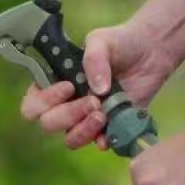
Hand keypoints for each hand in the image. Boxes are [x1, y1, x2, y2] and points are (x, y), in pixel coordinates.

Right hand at [20, 23, 176, 148]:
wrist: (152, 50)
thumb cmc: (119, 43)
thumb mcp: (101, 40)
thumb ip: (93, 59)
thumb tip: (97, 89)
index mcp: (53, 84)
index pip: (32, 105)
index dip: (45, 101)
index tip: (68, 86)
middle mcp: (65, 105)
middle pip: (49, 124)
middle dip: (68, 115)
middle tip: (93, 101)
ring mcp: (85, 119)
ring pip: (70, 138)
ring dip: (83, 130)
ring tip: (102, 115)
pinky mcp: (107, 128)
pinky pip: (98, 143)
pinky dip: (104, 140)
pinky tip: (113, 126)